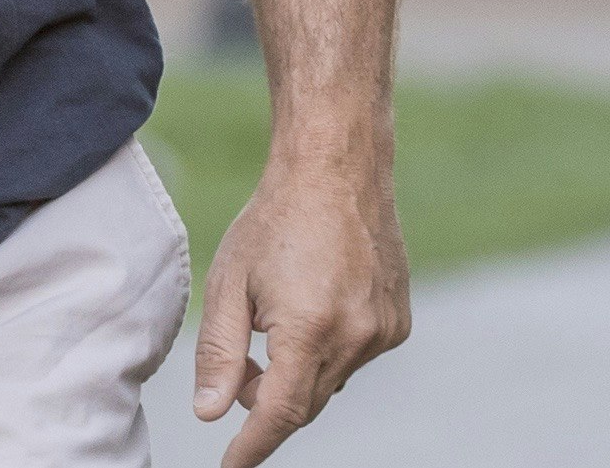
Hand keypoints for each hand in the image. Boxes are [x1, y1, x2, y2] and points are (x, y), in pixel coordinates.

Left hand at [193, 148, 411, 466]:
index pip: (279, 415)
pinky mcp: (398, 322)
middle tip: (241, 369)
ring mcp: (383, 332)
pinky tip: (312, 306)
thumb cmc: (274, 221)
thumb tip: (211, 412)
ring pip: (330, 382)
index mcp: (309, 330)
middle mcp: (355, 338)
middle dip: (267, 402)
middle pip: (305, 403)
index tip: (231, 467)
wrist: (336, 171)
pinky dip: (327, 351)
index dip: (252, 446)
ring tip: (273, 322)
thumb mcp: (230, 283)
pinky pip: (355, 358)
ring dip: (298, 373)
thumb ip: (220, 353)